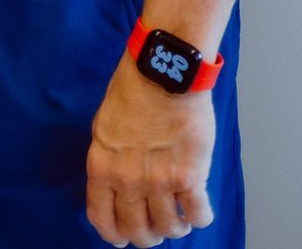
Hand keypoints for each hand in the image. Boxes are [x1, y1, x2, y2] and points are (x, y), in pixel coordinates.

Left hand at [85, 55, 214, 246]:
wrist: (163, 69)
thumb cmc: (134, 89)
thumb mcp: (105, 126)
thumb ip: (110, 159)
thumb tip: (117, 186)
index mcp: (101, 166)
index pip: (102, 219)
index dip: (114, 234)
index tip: (122, 237)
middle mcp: (128, 179)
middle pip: (138, 231)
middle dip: (148, 236)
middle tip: (155, 228)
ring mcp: (159, 181)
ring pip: (169, 228)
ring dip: (175, 227)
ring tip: (179, 215)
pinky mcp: (190, 176)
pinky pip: (198, 215)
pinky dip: (200, 216)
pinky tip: (198, 206)